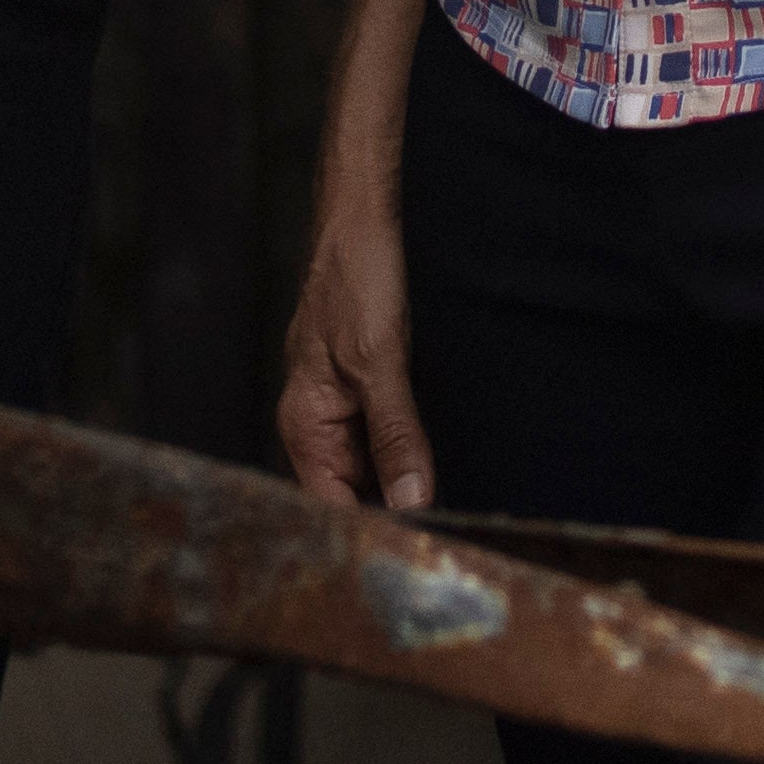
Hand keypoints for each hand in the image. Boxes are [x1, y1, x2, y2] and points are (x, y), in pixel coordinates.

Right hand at [275, 189, 433, 512]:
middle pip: (357, 492)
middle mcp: (322, 424)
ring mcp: (347, 406)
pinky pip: (393, 432)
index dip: (371, 530)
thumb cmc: (355, 277)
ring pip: (380, 464)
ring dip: (411, 477)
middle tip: (451, 529)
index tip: (418, 547)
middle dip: (398, 509)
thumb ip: (395, 433)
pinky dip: (416, 445)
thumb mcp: (379, 361)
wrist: (364, 217)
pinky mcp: (373, 386)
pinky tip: (450, 453)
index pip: (331, 506)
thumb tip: (413, 500)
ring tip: (458, 500)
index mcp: (306, 425)